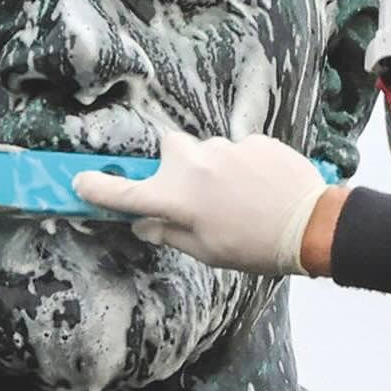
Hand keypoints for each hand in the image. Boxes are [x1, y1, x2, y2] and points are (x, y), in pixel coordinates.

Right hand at [73, 129, 334, 275]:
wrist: (310, 224)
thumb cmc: (254, 247)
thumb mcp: (206, 252)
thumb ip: (168, 233)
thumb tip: (144, 223)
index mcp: (175, 197)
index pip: (123, 191)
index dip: (97, 187)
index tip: (80, 181)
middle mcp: (192, 165)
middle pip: (169, 151)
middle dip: (174, 166)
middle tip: (195, 194)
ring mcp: (224, 147)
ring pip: (206, 151)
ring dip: (214, 169)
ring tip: (240, 197)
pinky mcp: (253, 139)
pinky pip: (238, 149)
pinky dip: (243, 165)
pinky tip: (261, 187)